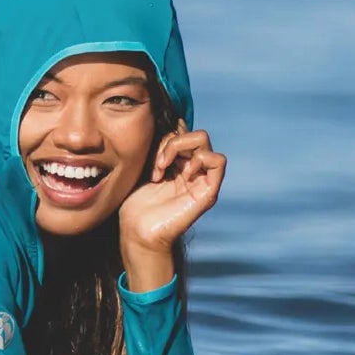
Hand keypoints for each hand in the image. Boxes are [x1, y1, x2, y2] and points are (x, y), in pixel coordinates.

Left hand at [118, 128, 226, 256]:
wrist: (137, 233)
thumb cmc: (135, 205)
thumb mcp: (142, 168)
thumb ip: (156, 148)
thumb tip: (169, 121)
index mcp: (178, 164)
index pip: (183, 132)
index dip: (167, 133)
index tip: (148, 151)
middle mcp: (192, 170)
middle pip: (194, 133)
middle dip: (171, 140)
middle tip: (155, 162)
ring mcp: (201, 180)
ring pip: (204, 141)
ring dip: (179, 147)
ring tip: (161, 168)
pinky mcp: (208, 192)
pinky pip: (218, 161)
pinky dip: (200, 159)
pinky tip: (181, 173)